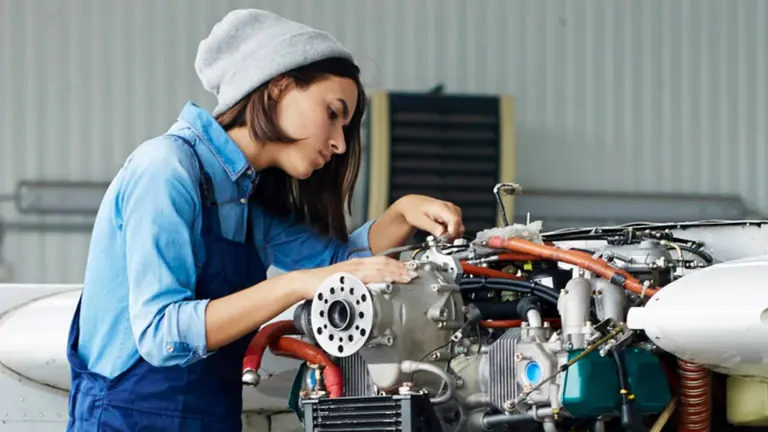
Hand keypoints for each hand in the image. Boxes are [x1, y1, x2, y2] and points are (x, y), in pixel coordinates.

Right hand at [300, 256, 415, 299]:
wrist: (305, 283)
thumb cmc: (324, 284)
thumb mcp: (347, 280)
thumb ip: (361, 282)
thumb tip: (374, 288)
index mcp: (358, 264)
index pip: (382, 261)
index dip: (398, 265)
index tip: (410, 270)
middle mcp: (357, 264)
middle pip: (384, 263)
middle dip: (401, 268)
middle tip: (414, 273)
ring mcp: (352, 270)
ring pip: (378, 268)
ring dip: (394, 272)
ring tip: (407, 277)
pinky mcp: (347, 278)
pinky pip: (366, 277)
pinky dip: (379, 277)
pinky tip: (388, 280)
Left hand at [394, 195, 464, 238]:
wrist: (412, 205)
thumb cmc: (414, 210)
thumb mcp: (420, 221)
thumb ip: (433, 228)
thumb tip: (442, 235)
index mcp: (442, 207)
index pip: (455, 221)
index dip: (452, 233)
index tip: (444, 239)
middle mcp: (450, 207)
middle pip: (459, 226)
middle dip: (451, 235)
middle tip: (439, 237)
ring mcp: (453, 210)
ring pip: (459, 227)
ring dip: (451, 233)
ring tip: (438, 232)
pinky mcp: (453, 214)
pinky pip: (456, 226)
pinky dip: (450, 231)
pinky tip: (441, 229)